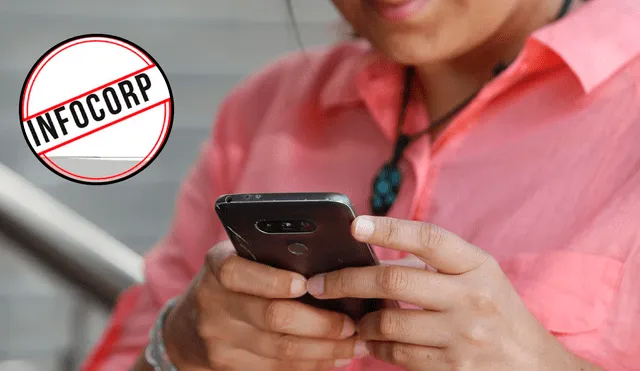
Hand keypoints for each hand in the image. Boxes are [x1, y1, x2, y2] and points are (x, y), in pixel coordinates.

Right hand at [162, 240, 367, 370]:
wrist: (188, 325)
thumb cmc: (234, 282)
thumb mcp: (242, 260)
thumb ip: (274, 258)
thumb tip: (331, 266)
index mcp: (218, 265)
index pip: (239, 272)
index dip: (274, 280)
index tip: (307, 284)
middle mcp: (213, 301)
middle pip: (272, 316)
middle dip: (320, 323)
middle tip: (352, 324)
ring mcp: (218, 337)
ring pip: (280, 348)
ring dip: (324, 349)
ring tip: (353, 344)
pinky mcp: (226, 364)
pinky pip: (277, 367)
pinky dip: (310, 364)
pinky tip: (332, 357)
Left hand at [306, 216, 600, 370]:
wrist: (536, 366)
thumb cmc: (499, 312)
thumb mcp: (481, 276)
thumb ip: (436, 265)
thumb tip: (374, 261)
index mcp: (477, 265)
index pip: (429, 238)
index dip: (390, 229)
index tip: (355, 225)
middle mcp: (471, 297)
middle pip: (394, 282)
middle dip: (345, 281)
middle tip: (317, 284)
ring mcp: (462, 335)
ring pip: (389, 323)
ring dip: (362, 321)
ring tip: (353, 317)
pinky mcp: (452, 367)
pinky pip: (398, 355)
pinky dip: (376, 347)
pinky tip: (371, 340)